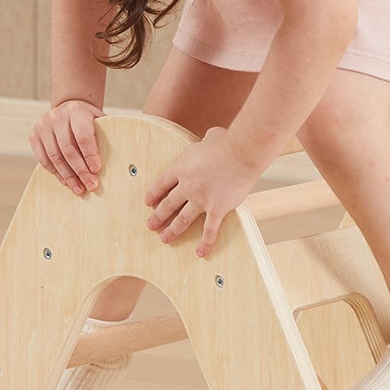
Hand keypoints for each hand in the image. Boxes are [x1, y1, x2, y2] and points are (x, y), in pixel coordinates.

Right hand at [32, 98, 102, 193]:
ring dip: (68, 176)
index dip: (90, 155)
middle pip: (68, 149)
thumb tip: (113, 163)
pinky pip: (43, 159)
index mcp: (76, 111)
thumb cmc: (88, 119)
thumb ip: (103, 137)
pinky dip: (56, 173)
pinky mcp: (34, 136)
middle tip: (90, 185)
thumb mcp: (99, 121)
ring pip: (55, 157)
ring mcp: (43, 126)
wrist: (68, 108)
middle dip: (81, 171)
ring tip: (79, 189)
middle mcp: (57, 117)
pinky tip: (66, 182)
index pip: (83, 136)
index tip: (96, 170)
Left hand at [146, 126, 262, 255]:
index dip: (154, 193)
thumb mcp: (211, 137)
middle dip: (157, 216)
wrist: (240, 153)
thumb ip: (206, 141)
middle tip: (150, 225)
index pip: (162, 183)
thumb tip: (211, 138)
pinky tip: (200, 252)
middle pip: (168, 204)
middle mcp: (187, 186)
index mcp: (182, 168)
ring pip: (182, 219)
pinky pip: (209, 230)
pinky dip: (205, 242)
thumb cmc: (227, 143)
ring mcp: (201, 200)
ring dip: (172, 230)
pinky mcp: (217, 209)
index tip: (148, 202)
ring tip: (164, 239)